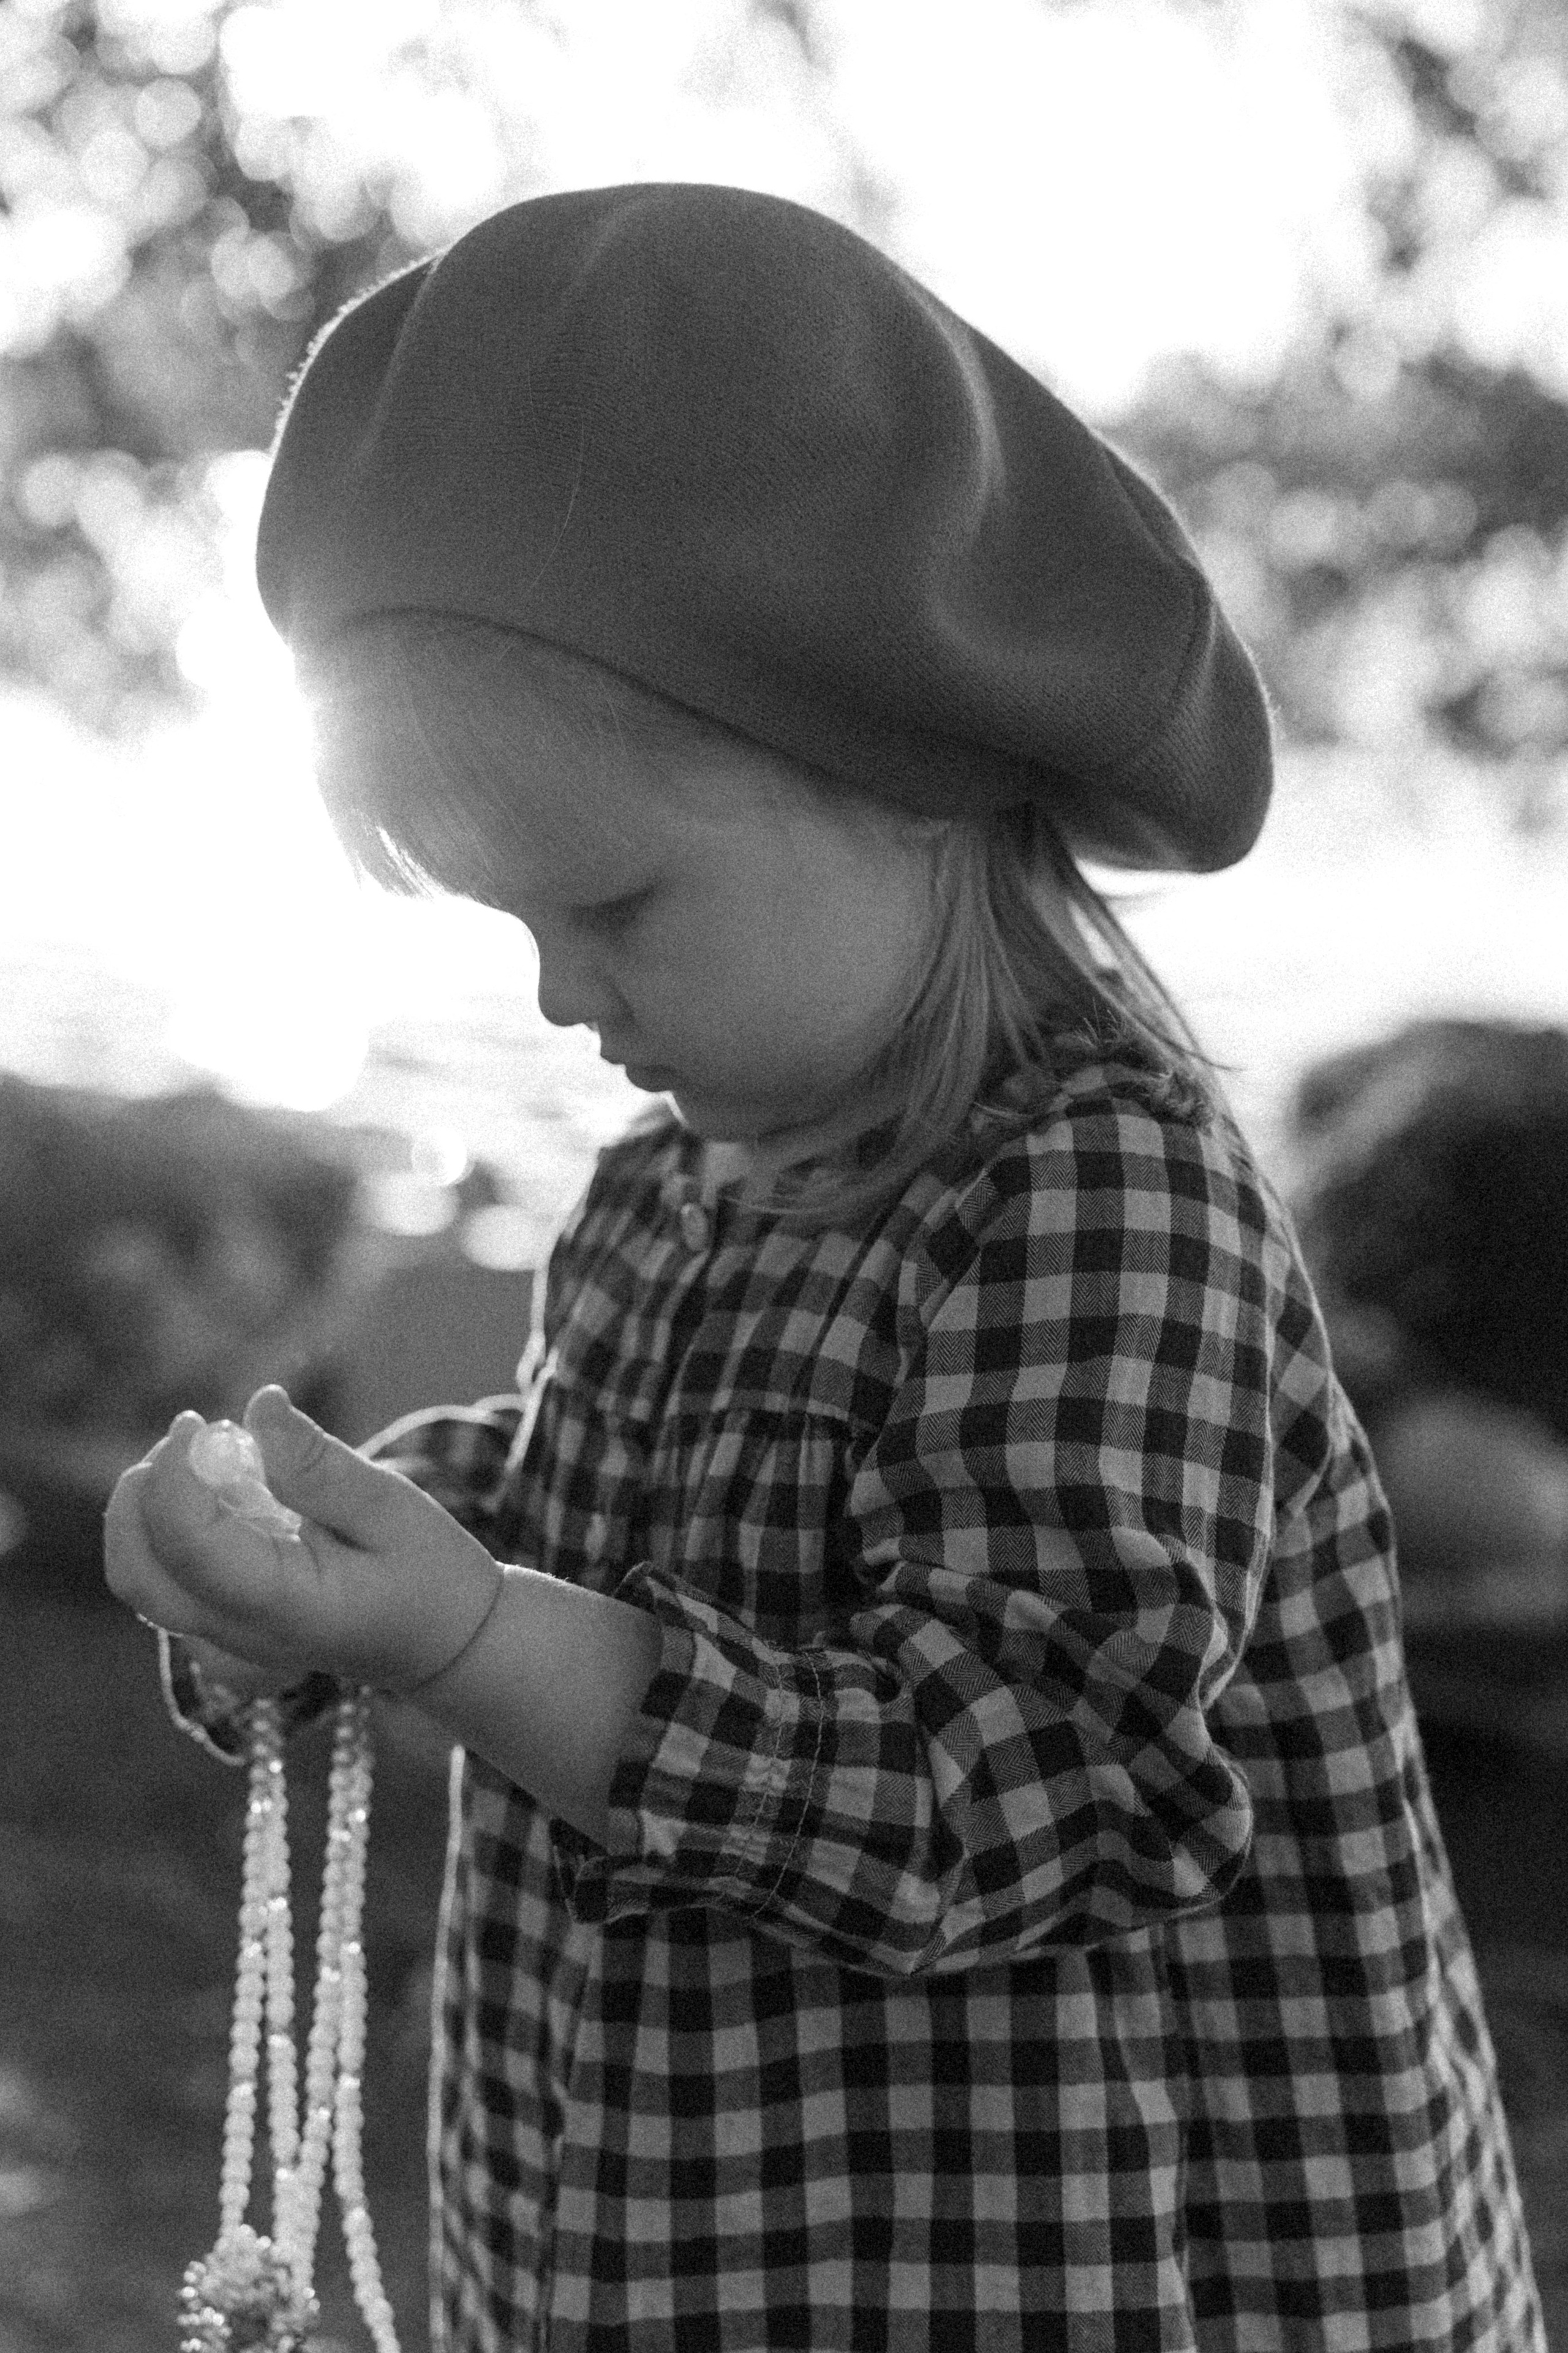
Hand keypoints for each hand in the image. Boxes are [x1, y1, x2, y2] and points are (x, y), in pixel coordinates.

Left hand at [104, 1385, 503, 1691]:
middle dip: (143, 1493)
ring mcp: (226, 1647)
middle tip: (191, 1439)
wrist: (444, 1645)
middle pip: (136, 1573)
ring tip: (218, 1467)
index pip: (187, 1545)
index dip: (175, 1473)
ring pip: (141, 1581)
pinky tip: (227, 1505)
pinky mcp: (223, 1638)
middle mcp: (241, 1638)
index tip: (200, 1422)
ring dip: (154, 1510)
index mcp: (284, 1608)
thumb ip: (318, 1465)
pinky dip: (170, 1534)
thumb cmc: (428, 1573)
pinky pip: (165, 1587)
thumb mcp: (391, 1507)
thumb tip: (259, 1405)